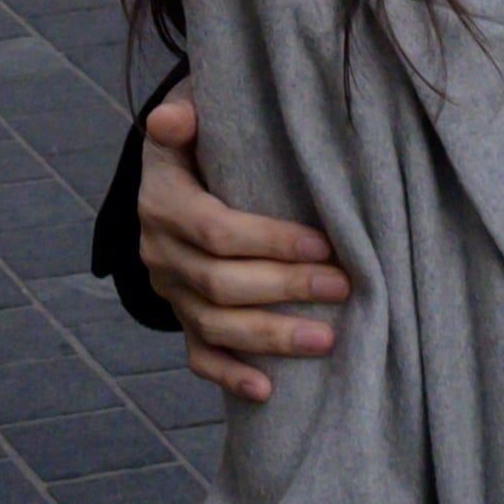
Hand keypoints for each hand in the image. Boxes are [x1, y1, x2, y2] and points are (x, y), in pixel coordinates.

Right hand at [136, 91, 348, 405]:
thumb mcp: (192, 112)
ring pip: (215, 325)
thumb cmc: (201, 137)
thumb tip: (173, 117)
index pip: (217, 231)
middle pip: (221, 284)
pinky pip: (198, 356)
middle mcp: (159, 252)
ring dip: (271, 338)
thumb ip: (187, 112)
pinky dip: (230, 375)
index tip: (324, 242)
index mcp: (162, 202)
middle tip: (343, 286)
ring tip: (327, 339)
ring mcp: (169, 291)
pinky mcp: (180, 317)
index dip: (271, 241)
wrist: (174, 174)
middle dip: (286, 288)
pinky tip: (268, 391)